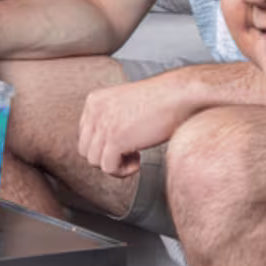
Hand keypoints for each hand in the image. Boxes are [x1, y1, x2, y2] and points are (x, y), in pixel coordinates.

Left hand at [77, 74, 192, 179]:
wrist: (181, 95)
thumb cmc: (162, 101)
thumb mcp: (126, 106)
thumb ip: (110, 120)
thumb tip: (101, 148)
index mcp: (95, 100)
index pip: (84, 135)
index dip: (103, 146)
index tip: (123, 145)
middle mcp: (94, 110)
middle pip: (86, 150)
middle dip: (107, 157)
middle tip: (129, 154)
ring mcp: (103, 124)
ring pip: (95, 161)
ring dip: (115, 164)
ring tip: (136, 156)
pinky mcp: (115, 139)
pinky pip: (108, 168)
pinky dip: (123, 171)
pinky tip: (138, 162)